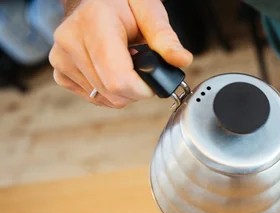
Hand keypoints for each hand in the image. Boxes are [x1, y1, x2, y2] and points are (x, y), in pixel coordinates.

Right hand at [50, 0, 192, 107]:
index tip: (153, 80)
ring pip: (103, 98)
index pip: (119, 81)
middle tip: (141, 68)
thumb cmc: (123, 3)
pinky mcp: (59, 71)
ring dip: (123, 91)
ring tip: (125, 63)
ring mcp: (61, 58)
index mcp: (94, 24)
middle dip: (136, 90)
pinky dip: (108, 91)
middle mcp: (71, 42)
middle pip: (113, 93)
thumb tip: (182, 60)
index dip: (143, 89)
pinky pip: (92, 97)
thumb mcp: (149, 11)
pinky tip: (110, 69)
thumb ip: (166, 38)